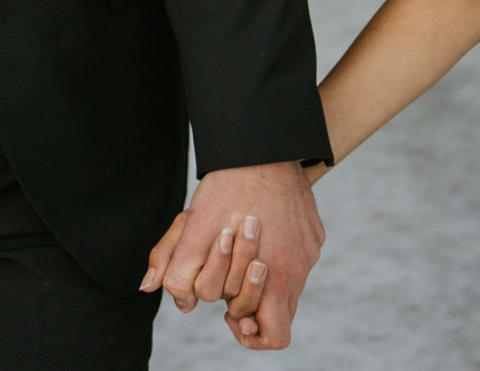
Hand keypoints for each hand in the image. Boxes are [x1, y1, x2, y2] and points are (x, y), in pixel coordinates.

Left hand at [140, 161, 323, 349]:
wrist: (263, 145)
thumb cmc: (228, 187)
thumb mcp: (193, 226)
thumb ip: (176, 268)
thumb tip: (164, 296)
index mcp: (275, 277)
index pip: (270, 334)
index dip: (246, 329)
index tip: (227, 311)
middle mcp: (299, 268)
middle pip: (279, 313)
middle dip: (249, 300)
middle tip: (228, 279)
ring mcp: (310, 250)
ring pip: (289, 286)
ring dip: (263, 278)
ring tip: (241, 252)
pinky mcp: (315, 234)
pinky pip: (298, 258)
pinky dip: (278, 253)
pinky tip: (261, 228)